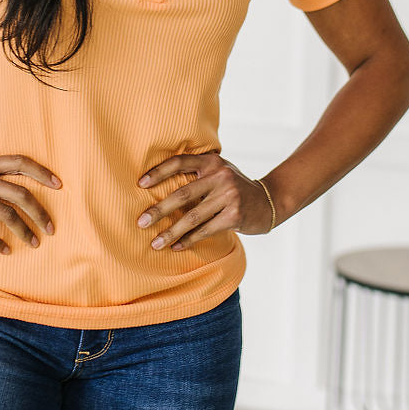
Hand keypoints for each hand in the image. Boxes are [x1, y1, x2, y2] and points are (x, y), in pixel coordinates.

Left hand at [135, 151, 274, 250]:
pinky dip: (189, 240)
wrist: (269, 201)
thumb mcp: (219, 172)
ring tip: (154, 243)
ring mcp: (229, 196)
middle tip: (140, 222)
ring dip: (171, 232)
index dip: (158, 172)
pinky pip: (206, 230)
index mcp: (211, 162)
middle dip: (158, 210)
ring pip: (192, 217)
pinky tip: (176, 247)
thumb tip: (158, 185)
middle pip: (182, 194)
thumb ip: (197, 174)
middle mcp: (220, 176)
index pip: (179, 162)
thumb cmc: (234, 187)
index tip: (139, 184)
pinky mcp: (235, 216)